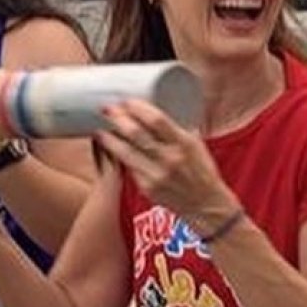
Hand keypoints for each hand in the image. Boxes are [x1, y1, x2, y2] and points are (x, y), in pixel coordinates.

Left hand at [97, 100, 238, 230]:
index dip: (138, 108)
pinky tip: (110, 147)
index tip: (128, 101)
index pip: (157, 120)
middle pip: (136, 133)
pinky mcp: (146, 187)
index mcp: (184, 144)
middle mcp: (169, 158)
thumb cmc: (202, 172)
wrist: (206, 205)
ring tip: (100, 127)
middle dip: (118, 118)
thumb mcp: (197, 146)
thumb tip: (164, 108)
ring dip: (109, 137)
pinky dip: (117, 155)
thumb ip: (180, 129)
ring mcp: (156, 174)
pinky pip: (128, 167)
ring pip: (124, 151)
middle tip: (108, 109)